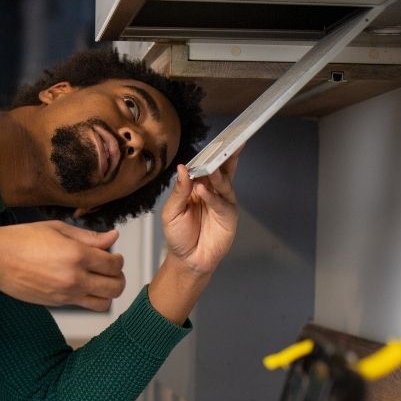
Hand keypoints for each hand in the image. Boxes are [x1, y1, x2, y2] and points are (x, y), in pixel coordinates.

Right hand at [0, 220, 124, 311]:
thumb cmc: (21, 239)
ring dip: (108, 292)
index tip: (112, 255)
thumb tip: (112, 237)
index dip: (117, 259)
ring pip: (104, 303)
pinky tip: (83, 286)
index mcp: (76, 254)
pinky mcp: (58, 303)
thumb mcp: (58, 229)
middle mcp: (74, 277)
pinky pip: (85, 306)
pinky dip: (91, 298)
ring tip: (100, 281)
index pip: (114, 264)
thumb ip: (88, 236)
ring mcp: (66, 293)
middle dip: (118, 277)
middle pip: (115, 286)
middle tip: (110, 269)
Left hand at [160, 152, 239, 276]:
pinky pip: (221, 203)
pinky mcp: (228, 216)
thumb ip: (179, 191)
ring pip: (224, 184)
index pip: (205, 167)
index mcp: (197, 187)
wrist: (187, 260)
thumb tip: (183, 168)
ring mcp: (222, 203)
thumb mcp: (171, 212)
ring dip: (219, 176)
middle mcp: (212, 191)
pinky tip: (204, 191)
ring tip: (211, 170)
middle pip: (221, 170)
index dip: (208, 154)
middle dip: (226, 156)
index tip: (214, 140)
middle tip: (229, 142)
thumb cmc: (178, 235)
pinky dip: (213, 197)